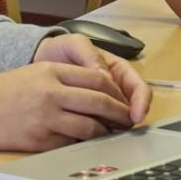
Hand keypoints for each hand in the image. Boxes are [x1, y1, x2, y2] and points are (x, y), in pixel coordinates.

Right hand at [0, 43, 144, 152]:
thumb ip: (62, 80)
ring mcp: (46, 117)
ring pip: (92, 126)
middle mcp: (51, 92)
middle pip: (101, 102)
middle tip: (129, 121)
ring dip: (106, 133)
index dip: (117, 92)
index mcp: (50, 71)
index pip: (98, 79)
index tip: (124, 100)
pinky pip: (73, 144)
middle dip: (121, 114)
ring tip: (111, 134)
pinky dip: (85, 145)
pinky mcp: (40, 140)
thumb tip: (96, 92)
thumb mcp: (32, 74)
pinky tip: (88, 144)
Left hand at [34, 35, 150, 125]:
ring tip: (104, 134)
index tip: (136, 116)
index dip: (142, 103)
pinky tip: (89, 135)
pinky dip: (98, 131)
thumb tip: (106, 77)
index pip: (140, 89)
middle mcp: (114, 90)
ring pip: (117, 120)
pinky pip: (98, 126)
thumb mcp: (74, 44)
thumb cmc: (60, 50)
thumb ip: (90, 55)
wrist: (38, 62)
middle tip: (118, 129)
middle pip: (131, 109)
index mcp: (118, 71)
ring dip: (114, 128)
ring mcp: (102, 104)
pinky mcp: (87, 115)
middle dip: (127, 119)